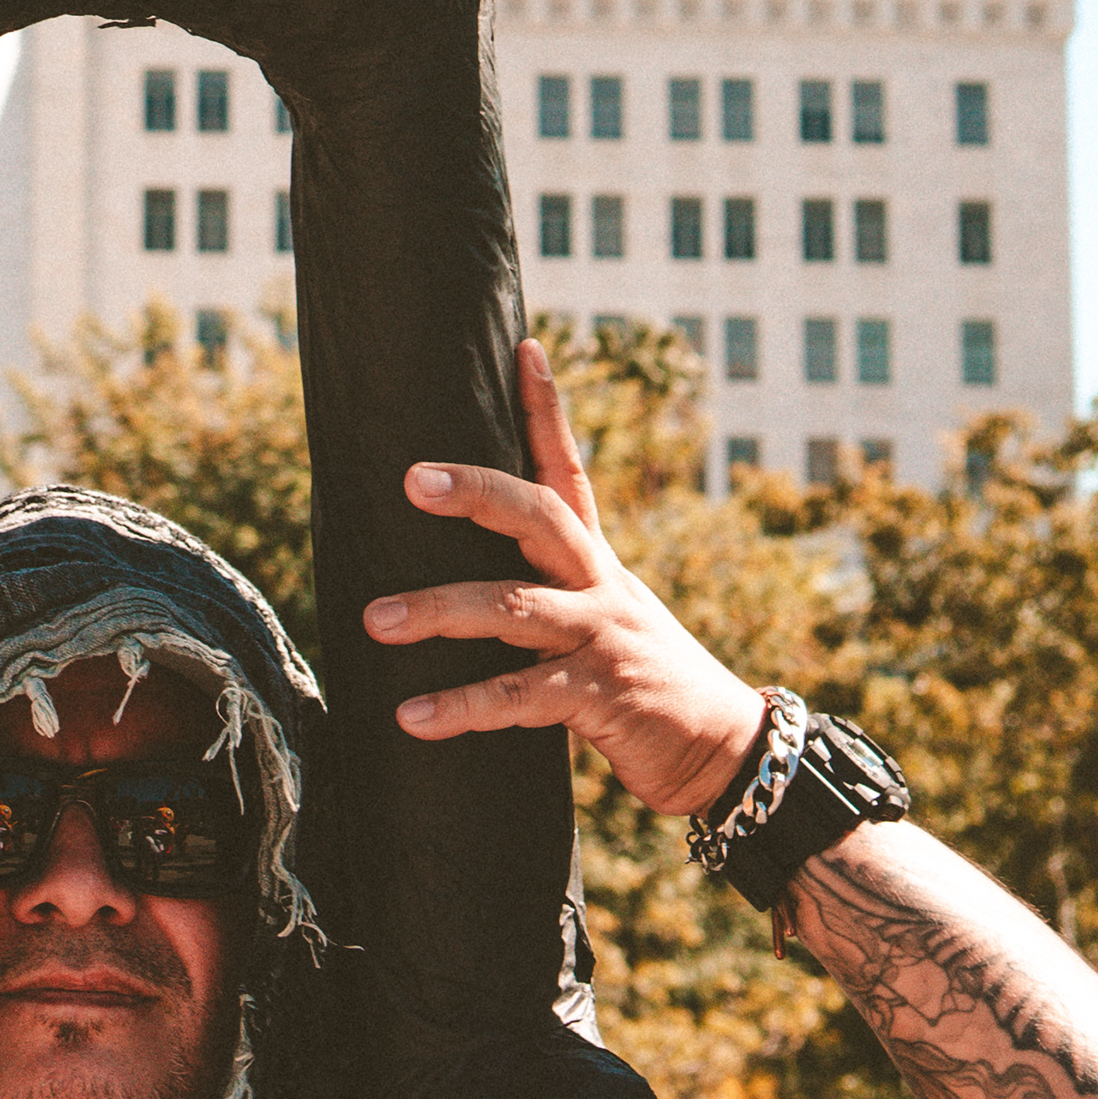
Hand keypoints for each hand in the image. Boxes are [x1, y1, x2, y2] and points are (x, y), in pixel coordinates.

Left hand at [366, 344, 769, 812]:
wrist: (722, 749)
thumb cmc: (645, 682)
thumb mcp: (604, 619)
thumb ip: (549, 593)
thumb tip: (465, 574)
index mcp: (596, 560)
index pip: (568, 471)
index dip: (547, 410)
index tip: (525, 349)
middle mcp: (600, 584)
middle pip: (537, 516)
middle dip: (475, 493)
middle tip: (412, 479)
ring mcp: (600, 636)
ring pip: (511, 607)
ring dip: (438, 612)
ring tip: (375, 619)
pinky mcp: (598, 695)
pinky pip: (517, 697)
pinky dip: (461, 707)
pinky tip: (413, 717)